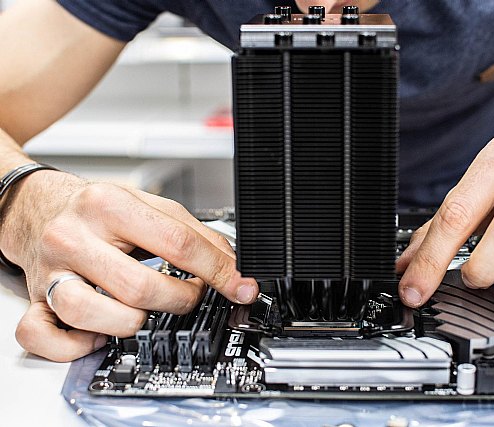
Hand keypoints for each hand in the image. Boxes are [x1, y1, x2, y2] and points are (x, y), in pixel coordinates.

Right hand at [0, 171, 257, 361]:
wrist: (40, 208)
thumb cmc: (98, 210)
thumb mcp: (149, 204)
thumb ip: (193, 232)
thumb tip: (232, 265)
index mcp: (109, 206)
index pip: (178, 244)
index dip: (218, 271)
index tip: (240, 287)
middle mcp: (75, 237)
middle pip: (141, 287)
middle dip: (181, 300)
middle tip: (190, 295)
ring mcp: (51, 271)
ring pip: (92, 314)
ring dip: (131, 323)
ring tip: (144, 311)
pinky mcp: (36, 299)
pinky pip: (44, 336)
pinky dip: (75, 345)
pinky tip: (98, 333)